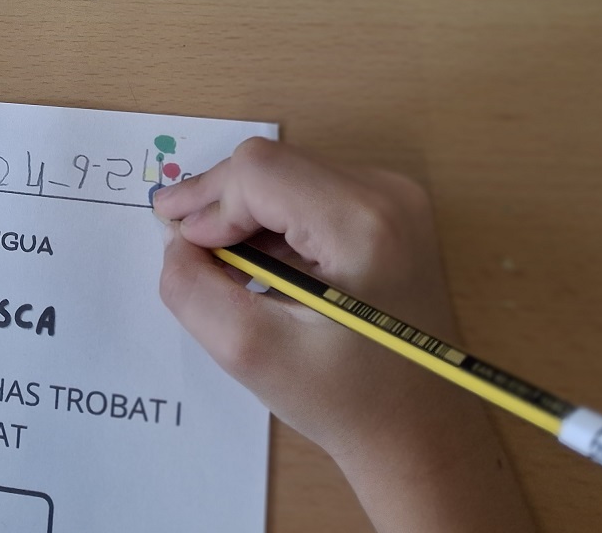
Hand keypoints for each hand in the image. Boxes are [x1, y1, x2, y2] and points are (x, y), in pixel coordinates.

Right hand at [154, 138, 533, 532]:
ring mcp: (395, 200)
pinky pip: (310, 193)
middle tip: (186, 250)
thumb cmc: (347, 402)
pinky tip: (260, 267)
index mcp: (362, 223)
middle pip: (272, 166)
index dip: (207, 203)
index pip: (257, 172)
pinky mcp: (392, 214)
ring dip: (244, 215)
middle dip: (219, 205)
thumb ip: (194, 290)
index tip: (181, 246)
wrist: (423, 436)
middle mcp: (387, 194)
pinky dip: (273, 223)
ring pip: (287, 175)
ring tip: (224, 268)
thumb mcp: (251, 353)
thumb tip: (178, 242)